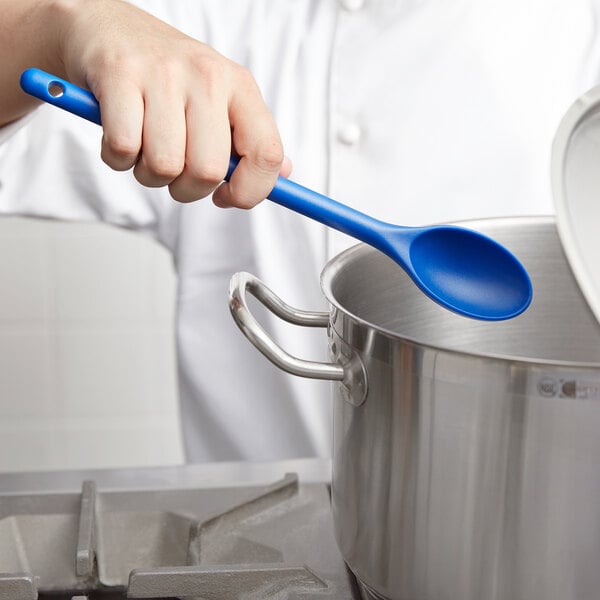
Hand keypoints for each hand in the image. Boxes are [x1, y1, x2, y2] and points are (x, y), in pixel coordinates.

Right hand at [57, 0, 289, 205]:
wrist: (106, 26)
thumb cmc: (166, 75)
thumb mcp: (219, 98)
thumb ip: (250, 138)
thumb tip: (283, 173)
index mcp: (239, 86)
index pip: (266, 154)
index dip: (250, 191)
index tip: (227, 196)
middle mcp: (207, 76)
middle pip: (208, 171)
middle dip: (188, 189)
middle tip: (176, 173)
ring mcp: (163, 73)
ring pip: (164, 167)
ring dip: (149, 175)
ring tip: (145, 149)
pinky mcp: (119, 74)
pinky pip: (123, 150)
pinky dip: (117, 159)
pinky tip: (121, 136)